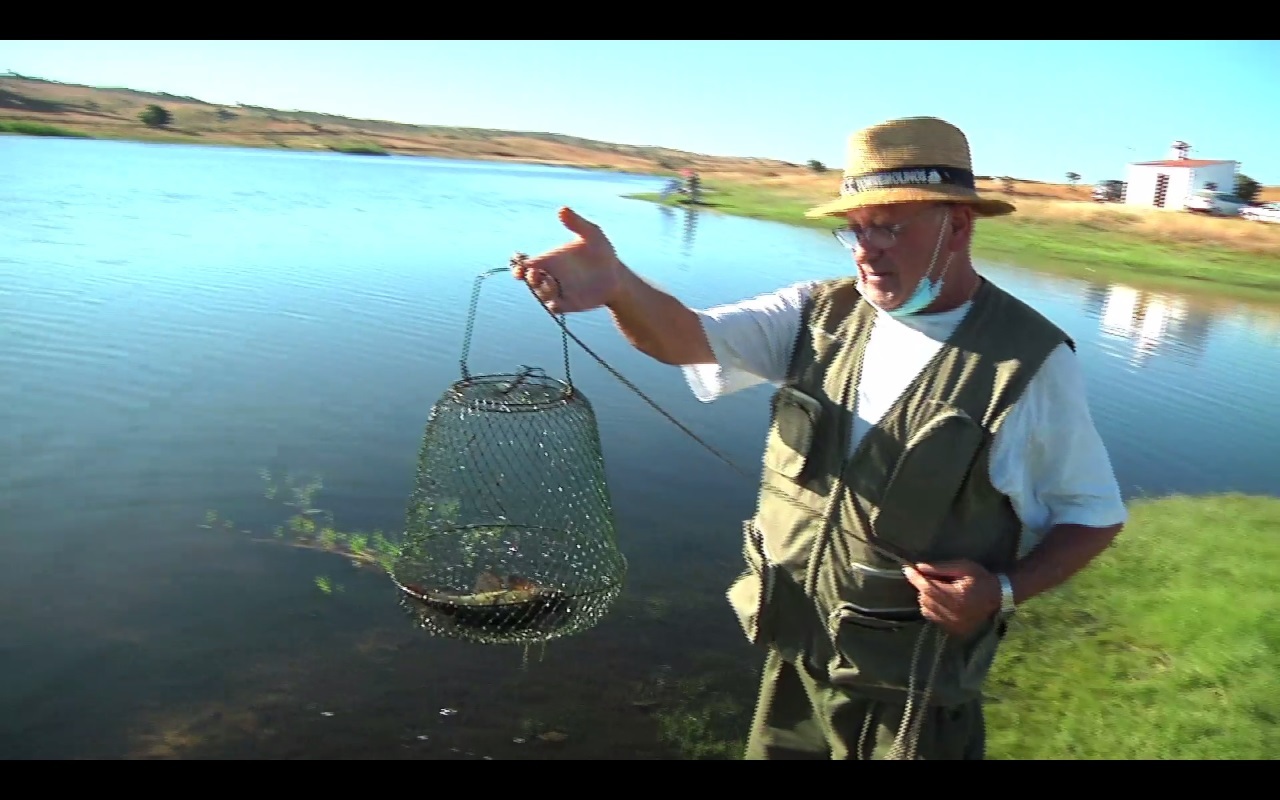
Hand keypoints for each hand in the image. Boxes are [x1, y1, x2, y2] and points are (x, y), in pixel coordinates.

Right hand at [511, 207, 625, 313]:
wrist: (617, 276)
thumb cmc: (602, 253)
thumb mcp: (592, 234)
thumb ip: (577, 223)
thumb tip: (561, 209)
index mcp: (550, 259)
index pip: (526, 263)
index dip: (518, 266)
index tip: (520, 266)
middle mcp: (551, 276)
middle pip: (529, 280)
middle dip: (528, 278)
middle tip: (536, 273)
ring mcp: (558, 291)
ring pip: (540, 294)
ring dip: (542, 290)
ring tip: (552, 283)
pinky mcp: (567, 304)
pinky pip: (554, 307)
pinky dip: (553, 304)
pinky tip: (559, 300)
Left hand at [902, 560, 1001, 637]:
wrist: (998, 598)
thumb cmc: (980, 578)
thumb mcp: (963, 567)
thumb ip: (941, 568)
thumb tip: (919, 567)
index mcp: (959, 596)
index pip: (929, 588)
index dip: (916, 578)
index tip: (907, 568)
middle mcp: (955, 613)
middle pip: (925, 599)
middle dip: (922, 586)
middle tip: (927, 577)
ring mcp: (954, 624)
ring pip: (926, 609)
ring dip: (925, 597)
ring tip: (935, 589)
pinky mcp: (953, 630)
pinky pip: (932, 618)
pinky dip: (930, 608)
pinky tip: (939, 601)